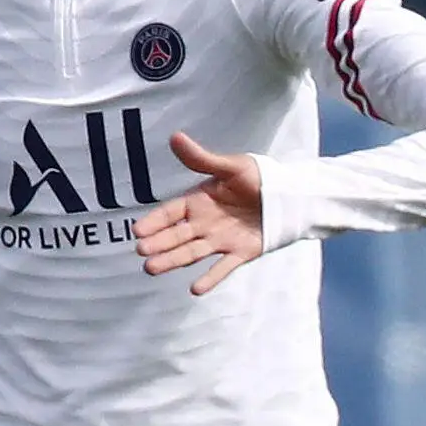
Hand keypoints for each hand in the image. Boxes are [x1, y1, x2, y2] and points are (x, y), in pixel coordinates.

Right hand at [136, 132, 264, 295]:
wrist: (288, 196)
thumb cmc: (257, 178)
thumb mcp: (230, 166)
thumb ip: (202, 159)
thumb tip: (175, 136)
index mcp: (199, 201)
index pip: (171, 212)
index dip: (155, 221)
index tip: (138, 231)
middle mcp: (205, 223)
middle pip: (177, 236)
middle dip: (159, 244)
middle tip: (142, 252)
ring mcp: (220, 240)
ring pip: (192, 253)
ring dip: (173, 261)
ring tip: (152, 268)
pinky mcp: (239, 253)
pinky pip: (223, 267)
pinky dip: (210, 278)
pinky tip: (195, 289)